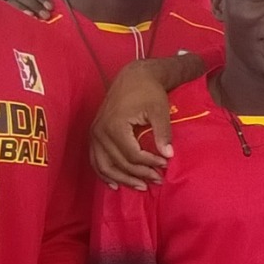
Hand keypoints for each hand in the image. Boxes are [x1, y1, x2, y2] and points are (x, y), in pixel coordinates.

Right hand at [92, 63, 176, 187]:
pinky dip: (104, 174)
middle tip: (157, 180)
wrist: (133, 76)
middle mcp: (99, 132)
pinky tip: (114, 185)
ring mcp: (94, 134)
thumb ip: (163, 132)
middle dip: (139, 174)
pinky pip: (95, 160)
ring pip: (104, 166)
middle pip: (119, 163)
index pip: (132, 155)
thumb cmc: (148, 91)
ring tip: (140, 187)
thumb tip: (168, 155)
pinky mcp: (94, 135)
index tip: (165, 165)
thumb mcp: (159, 109)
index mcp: (114, 126)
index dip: (149, 163)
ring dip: (122, 179)